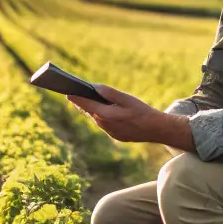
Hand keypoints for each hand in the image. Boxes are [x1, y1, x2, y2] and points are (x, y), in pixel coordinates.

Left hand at [68, 85, 193, 150]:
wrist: (155, 129)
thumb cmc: (142, 111)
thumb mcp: (125, 98)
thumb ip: (108, 92)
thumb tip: (94, 87)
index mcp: (104, 114)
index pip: (84, 104)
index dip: (75, 96)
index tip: (67, 90)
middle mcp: (103, 124)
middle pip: (88, 111)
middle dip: (82, 102)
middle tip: (75, 92)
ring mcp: (109, 131)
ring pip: (96, 118)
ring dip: (93, 109)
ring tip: (88, 99)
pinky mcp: (115, 135)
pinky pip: (104, 124)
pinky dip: (103, 116)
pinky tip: (105, 110)